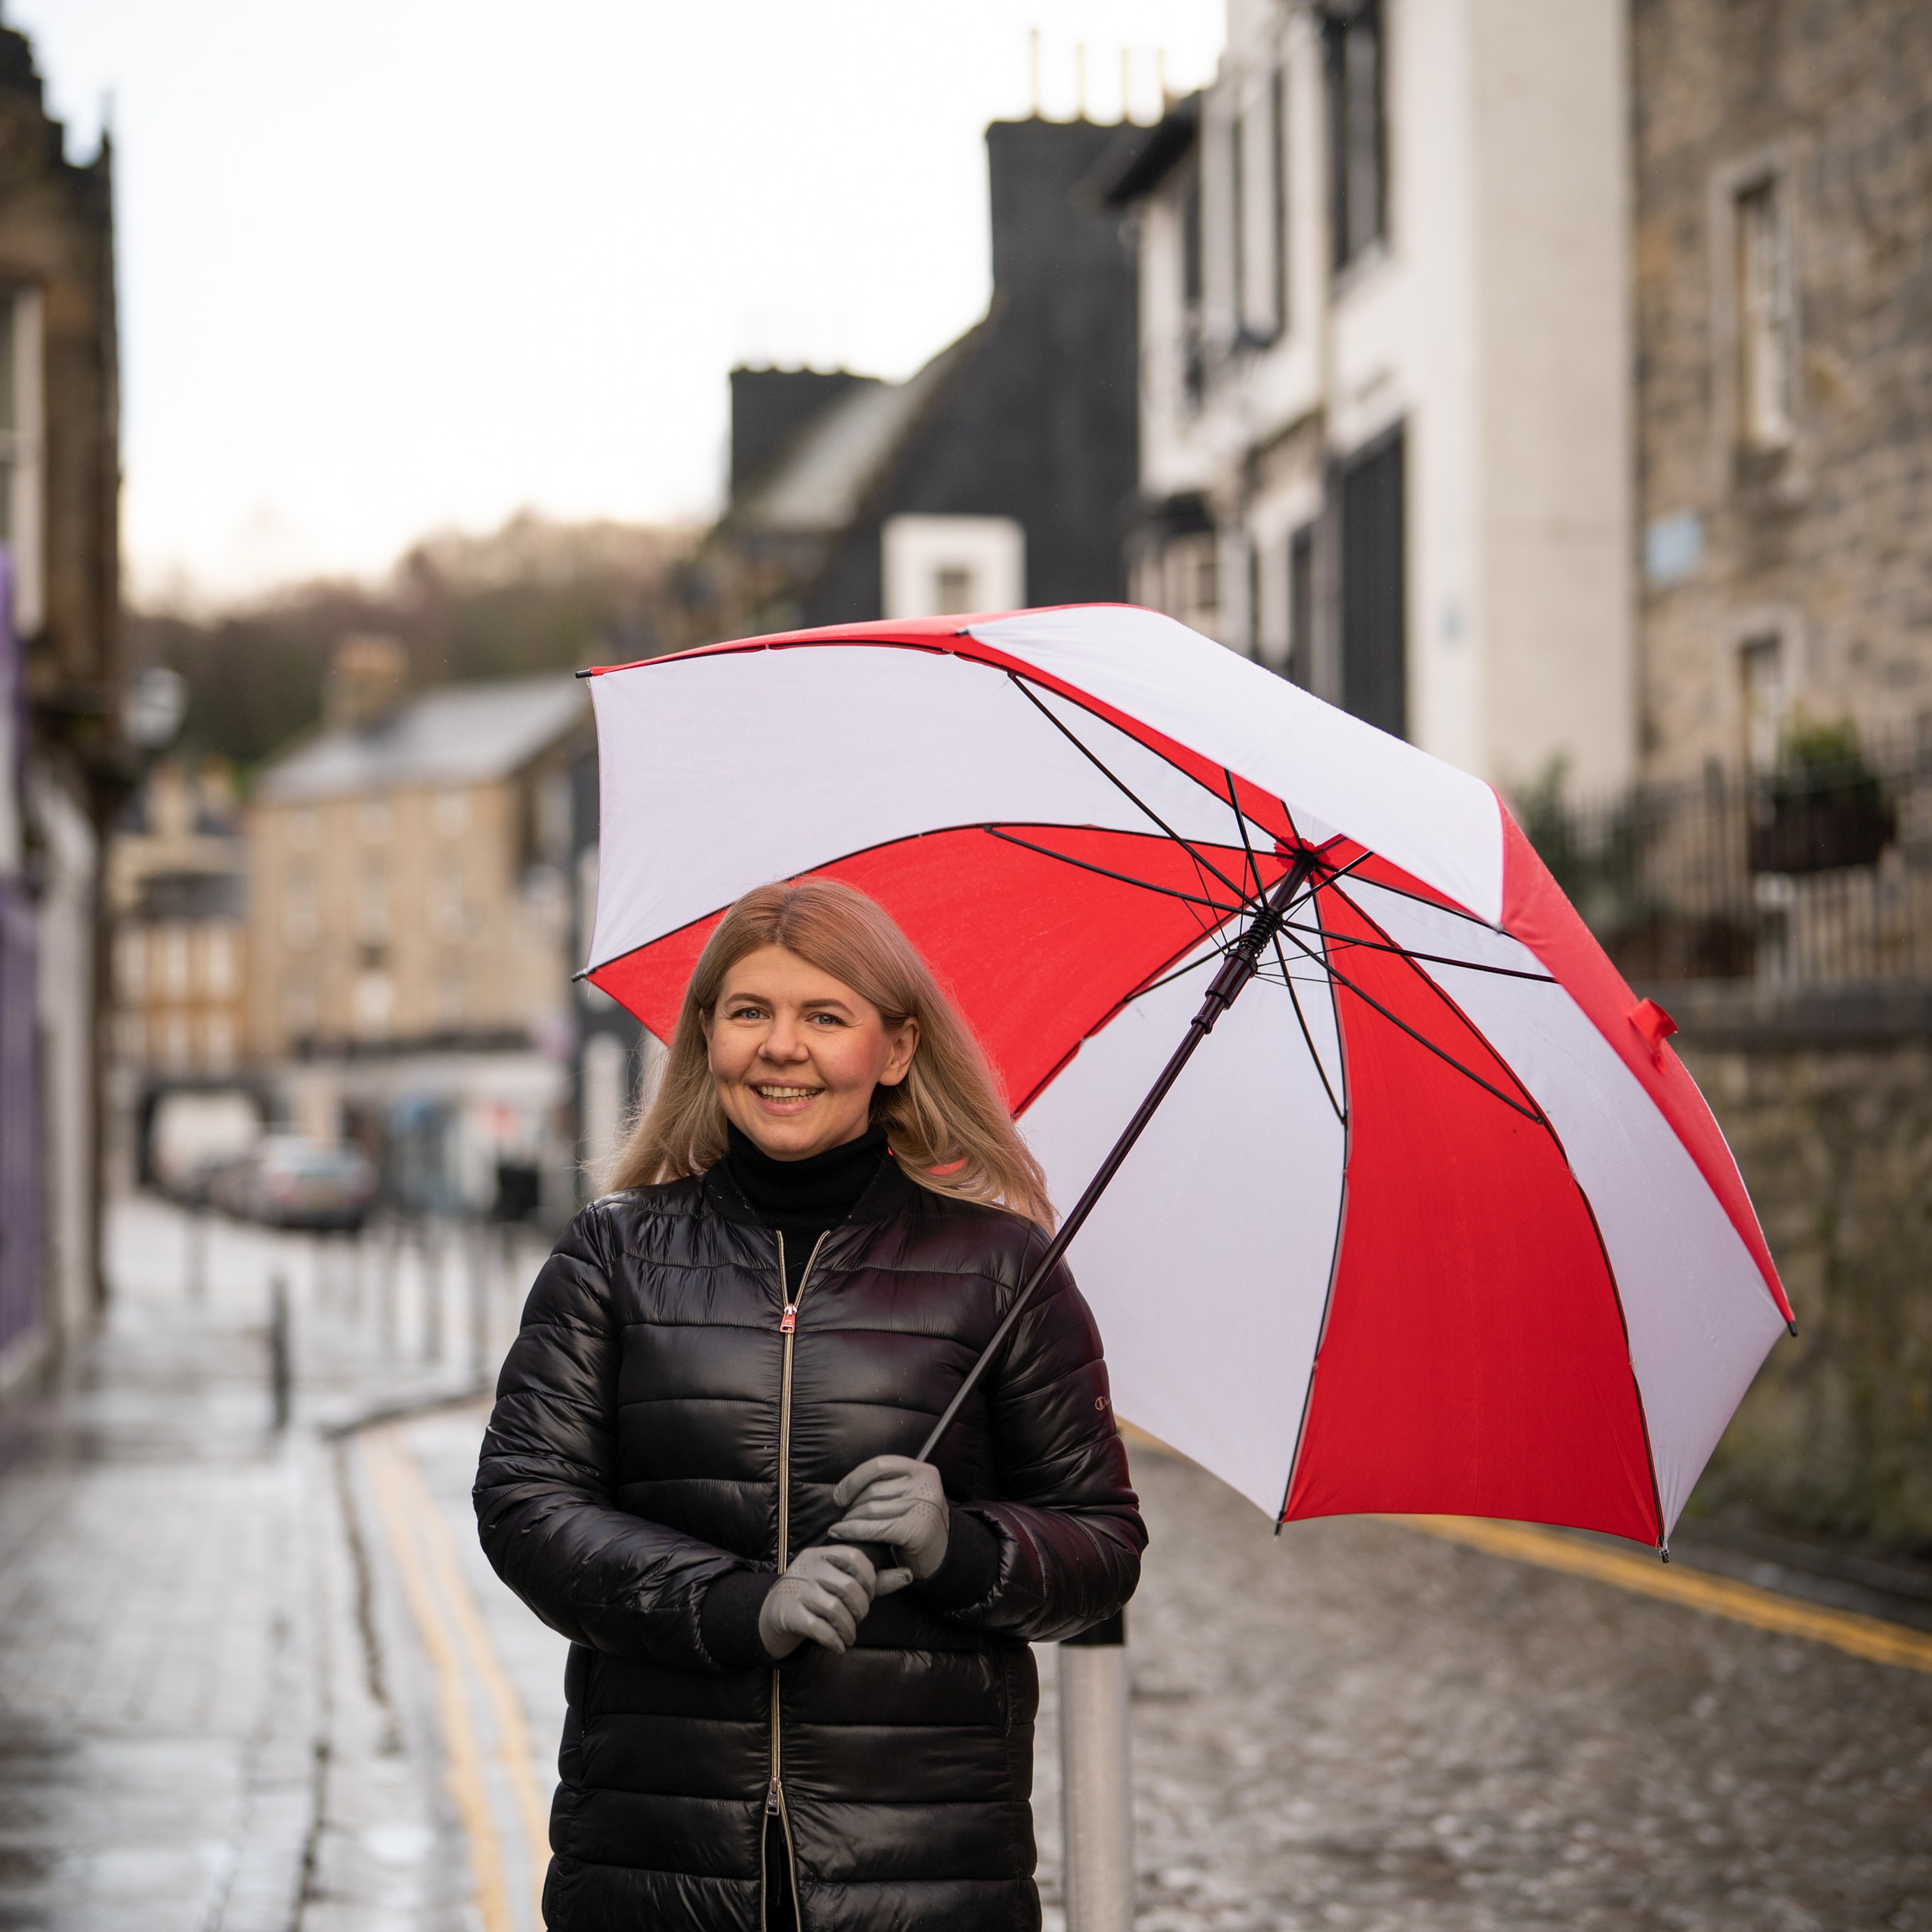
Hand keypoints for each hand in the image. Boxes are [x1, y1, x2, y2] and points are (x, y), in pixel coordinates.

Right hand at [757, 1544, 878, 1659]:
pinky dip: (834, 1640)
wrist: (775, 1610)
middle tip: (858, 1620)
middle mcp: (808, 1567)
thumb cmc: (816, 1593)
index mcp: (822, 1553)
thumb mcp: (839, 1580)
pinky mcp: (788, 1613)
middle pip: (847, 1587)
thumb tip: (909, 1575)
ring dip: (848, 1628)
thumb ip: (873, 1581)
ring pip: (834, 1609)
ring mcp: (796, 1589)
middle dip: (860, 1609)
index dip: (869, 1578)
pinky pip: (818, 1628)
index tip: (869, 1596)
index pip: (854, 1557)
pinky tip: (839, 1646)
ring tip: (850, 1636)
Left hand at [829, 1455, 949, 1581]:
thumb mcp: (911, 1495)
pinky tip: (839, 1532)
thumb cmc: (918, 1523)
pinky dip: (852, 1530)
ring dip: (850, 1518)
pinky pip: (873, 1528)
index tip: (841, 1494)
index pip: (880, 1464)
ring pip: (871, 1508)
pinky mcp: (915, 1530)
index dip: (855, 1478)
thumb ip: (889, 1484)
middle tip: (844, 1516)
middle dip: (852, 1504)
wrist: (942, 1555)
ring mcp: (922, 1507)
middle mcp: (925, 1485)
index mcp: (923, 1471)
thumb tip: (847, 1487)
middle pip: (873, 1489)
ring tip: (843, 1525)